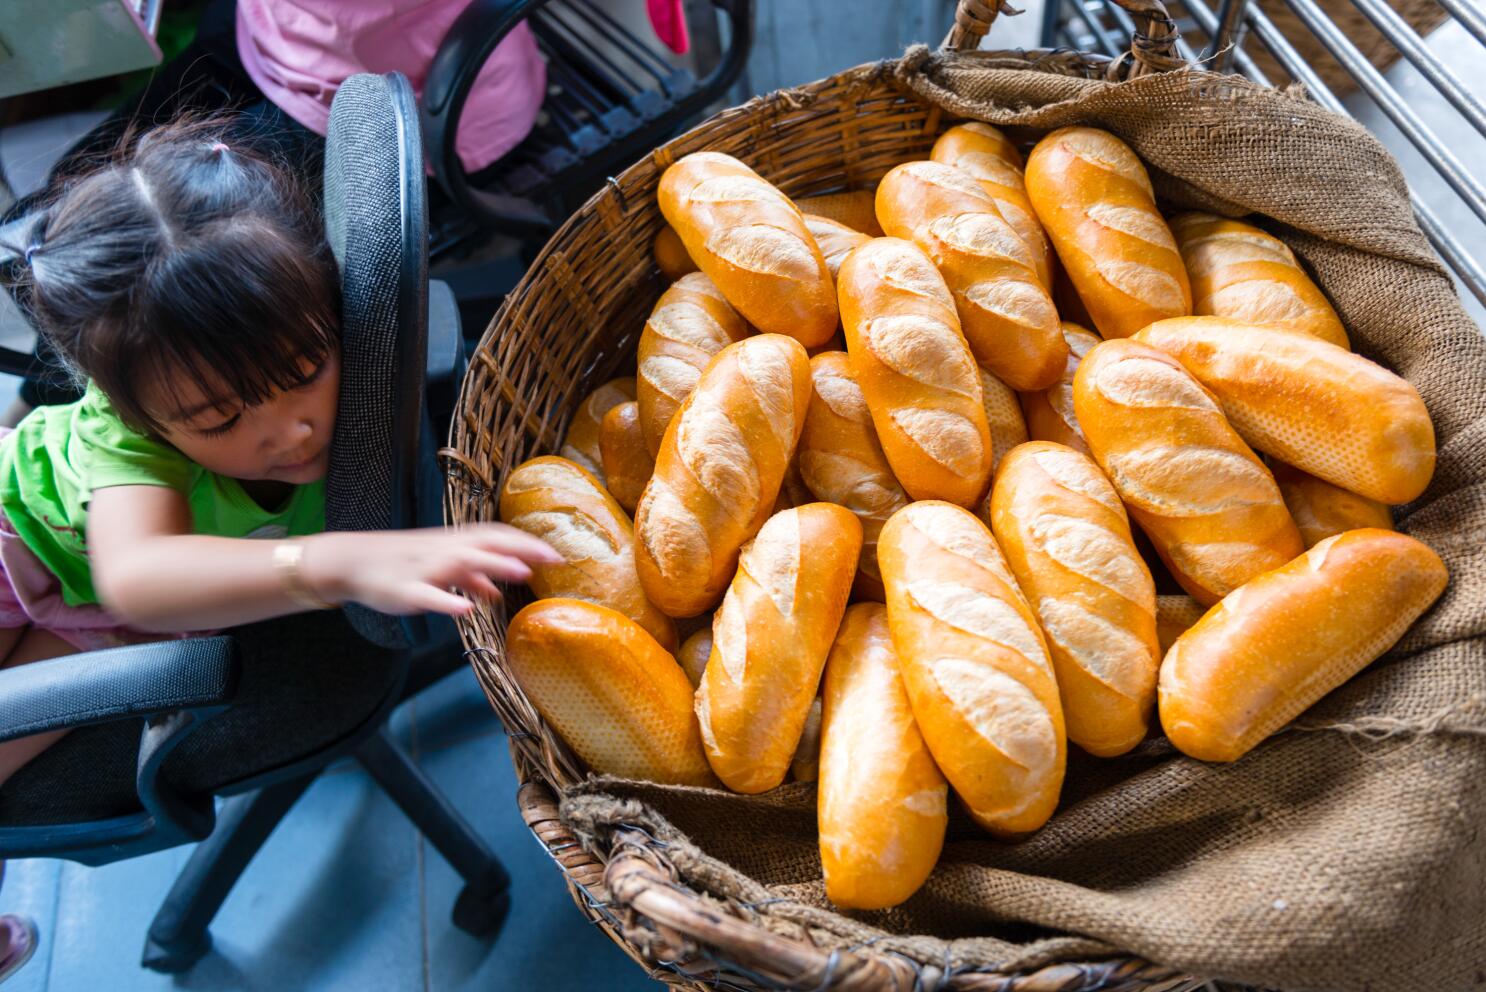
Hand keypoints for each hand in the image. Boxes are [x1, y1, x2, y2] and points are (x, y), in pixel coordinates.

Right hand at [302, 524, 561, 615]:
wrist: (352, 560)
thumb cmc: (401, 563)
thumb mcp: (441, 568)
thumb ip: (471, 578)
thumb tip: (498, 589)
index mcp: (455, 544)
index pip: (497, 537)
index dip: (527, 543)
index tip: (559, 553)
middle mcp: (444, 550)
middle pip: (488, 544)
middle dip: (522, 548)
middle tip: (555, 558)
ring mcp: (425, 568)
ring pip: (461, 563)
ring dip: (492, 566)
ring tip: (522, 572)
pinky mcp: (404, 588)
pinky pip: (427, 594)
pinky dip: (446, 601)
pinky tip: (464, 610)